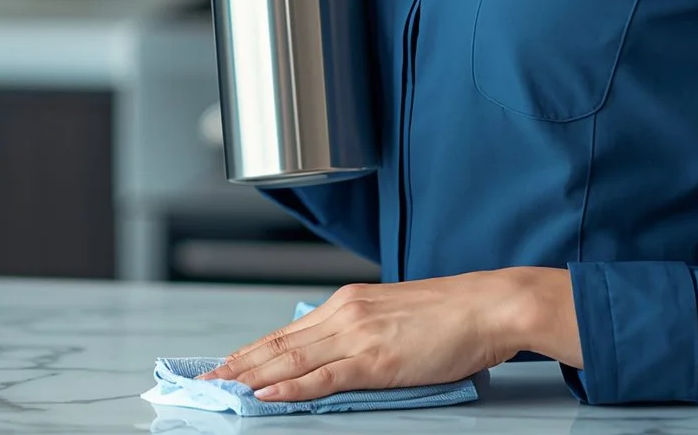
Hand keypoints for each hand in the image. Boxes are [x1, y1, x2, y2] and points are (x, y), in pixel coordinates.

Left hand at [201, 270, 578, 401]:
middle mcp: (346, 313)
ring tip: (224, 390)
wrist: (489, 306)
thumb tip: (336, 355)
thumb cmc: (453, 315)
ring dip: (252, 377)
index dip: (253, 350)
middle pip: (280, 345)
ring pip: (292, 361)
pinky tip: (267, 395)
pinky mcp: (376, 359)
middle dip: (240, 364)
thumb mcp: (395, 317)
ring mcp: (359, 335)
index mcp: (350, 301)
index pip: (288, 331)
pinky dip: (290, 388)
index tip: (227, 363)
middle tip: (209, 380)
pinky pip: (323, 377)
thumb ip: (362, 332)